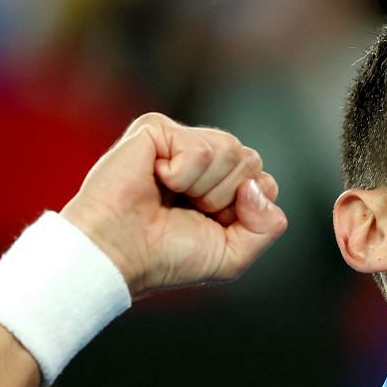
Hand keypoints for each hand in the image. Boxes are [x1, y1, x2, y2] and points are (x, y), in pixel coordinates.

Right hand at [58, 113, 286, 294]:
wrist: (118, 254)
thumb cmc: (165, 257)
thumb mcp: (234, 256)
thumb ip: (267, 226)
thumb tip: (258, 186)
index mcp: (221, 186)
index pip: (264, 181)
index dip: (244, 209)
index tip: (209, 225)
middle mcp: (203, 160)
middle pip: (251, 162)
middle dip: (224, 198)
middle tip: (186, 211)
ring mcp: (179, 141)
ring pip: (232, 150)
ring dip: (204, 187)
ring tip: (169, 197)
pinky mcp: (156, 128)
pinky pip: (201, 149)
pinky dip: (182, 175)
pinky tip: (156, 180)